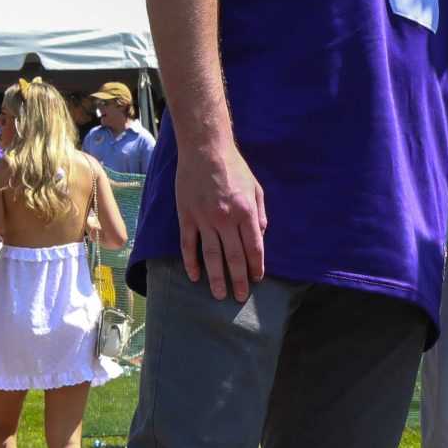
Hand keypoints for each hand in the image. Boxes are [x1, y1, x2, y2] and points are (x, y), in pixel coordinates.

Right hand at [176, 138, 265, 300]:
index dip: (255, 266)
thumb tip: (261, 235)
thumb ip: (260, 213)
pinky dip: (191, 263)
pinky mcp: (186, 216)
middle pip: (233, 257)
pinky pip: (188, 245)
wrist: (205, 150)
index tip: (256, 280)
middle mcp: (226, 219)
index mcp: (246, 212)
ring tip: (219, 296)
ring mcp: (204, 219)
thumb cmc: (234, 167)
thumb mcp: (256, 188)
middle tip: (240, 297)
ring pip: (211, 256)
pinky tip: (195, 277)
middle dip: (238, 280)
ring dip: (216, 278)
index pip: (253, 247)